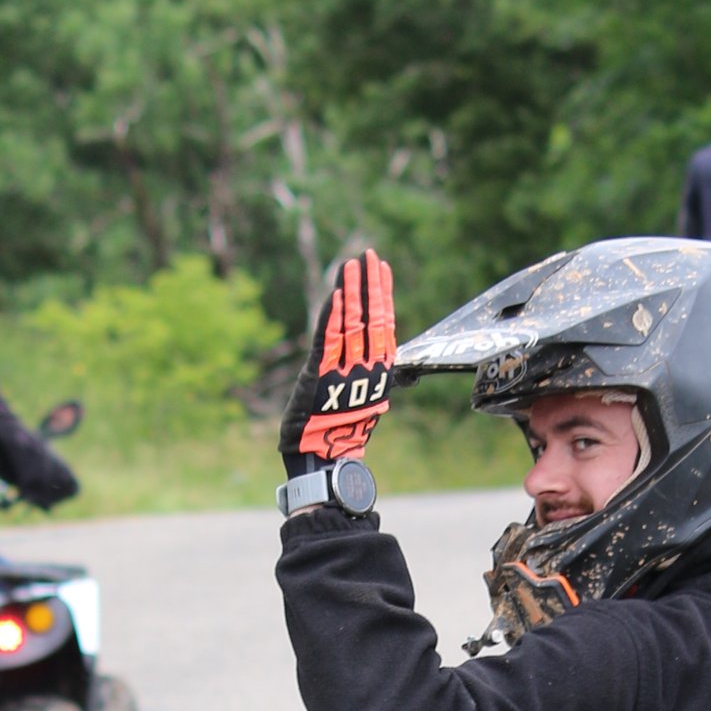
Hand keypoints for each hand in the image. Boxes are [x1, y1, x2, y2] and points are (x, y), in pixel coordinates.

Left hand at [281, 252, 396, 473]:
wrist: (324, 456)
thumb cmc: (341, 430)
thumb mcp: (364, 399)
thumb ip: (373, 374)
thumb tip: (390, 360)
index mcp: (379, 370)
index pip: (384, 323)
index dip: (383, 294)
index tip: (382, 268)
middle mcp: (366, 367)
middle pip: (371, 317)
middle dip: (370, 284)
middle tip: (369, 254)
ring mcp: (344, 370)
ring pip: (351, 323)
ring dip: (352, 291)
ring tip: (351, 263)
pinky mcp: (320, 375)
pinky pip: (328, 339)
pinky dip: (332, 315)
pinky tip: (337, 292)